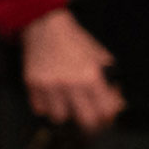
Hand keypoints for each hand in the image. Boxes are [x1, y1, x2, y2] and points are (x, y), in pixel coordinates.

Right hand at [23, 9, 123, 131]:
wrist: (45, 26)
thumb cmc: (75, 41)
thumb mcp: (100, 57)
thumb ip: (109, 81)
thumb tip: (116, 104)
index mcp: (91, 76)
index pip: (106, 112)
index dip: (108, 117)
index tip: (106, 115)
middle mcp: (71, 83)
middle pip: (85, 122)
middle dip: (90, 123)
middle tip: (89, 117)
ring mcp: (49, 85)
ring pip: (59, 118)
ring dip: (65, 113)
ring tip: (66, 104)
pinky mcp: (32, 84)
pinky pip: (40, 108)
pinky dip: (46, 106)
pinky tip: (51, 96)